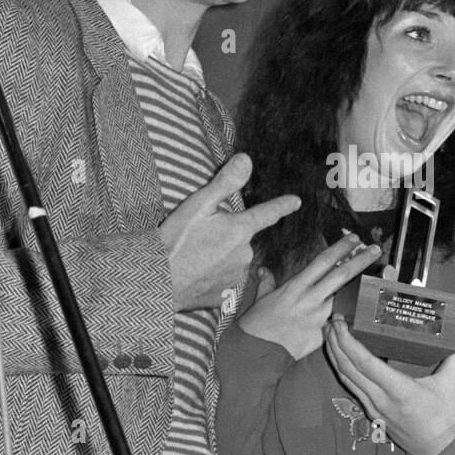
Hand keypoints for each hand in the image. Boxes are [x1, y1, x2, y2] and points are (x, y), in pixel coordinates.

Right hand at [159, 153, 300, 311]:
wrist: (158, 281)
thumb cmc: (175, 241)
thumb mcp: (198, 205)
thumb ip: (225, 182)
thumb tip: (246, 160)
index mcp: (240, 230)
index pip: (267, 213)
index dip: (282, 206)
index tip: (296, 201)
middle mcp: (245, 254)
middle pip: (241, 237)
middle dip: (226, 234)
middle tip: (199, 237)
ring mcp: (236, 277)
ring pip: (233, 259)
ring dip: (219, 255)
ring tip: (194, 256)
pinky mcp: (225, 295)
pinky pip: (223, 280)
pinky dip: (212, 275)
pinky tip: (195, 273)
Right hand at [239, 233, 381, 359]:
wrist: (257, 352)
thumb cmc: (256, 325)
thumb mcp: (261, 298)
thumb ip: (267, 282)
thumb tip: (262, 270)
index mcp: (296, 286)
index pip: (323, 261)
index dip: (340, 248)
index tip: (354, 239)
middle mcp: (310, 299)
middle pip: (341, 275)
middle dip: (360, 261)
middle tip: (376, 250)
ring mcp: (318, 317)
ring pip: (344, 298)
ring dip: (360, 288)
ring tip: (376, 279)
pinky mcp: (322, 335)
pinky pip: (337, 323)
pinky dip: (347, 316)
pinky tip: (363, 310)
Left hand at [325, 314, 454, 454]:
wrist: (439, 450)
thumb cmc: (444, 417)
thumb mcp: (452, 383)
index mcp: (399, 390)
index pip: (365, 363)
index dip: (348, 342)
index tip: (340, 323)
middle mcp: (380, 399)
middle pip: (348, 368)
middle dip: (335, 342)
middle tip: (331, 320)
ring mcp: (373, 407)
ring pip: (345, 378)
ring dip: (334, 354)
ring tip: (330, 333)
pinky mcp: (372, 411)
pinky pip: (350, 387)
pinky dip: (342, 368)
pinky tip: (340, 355)